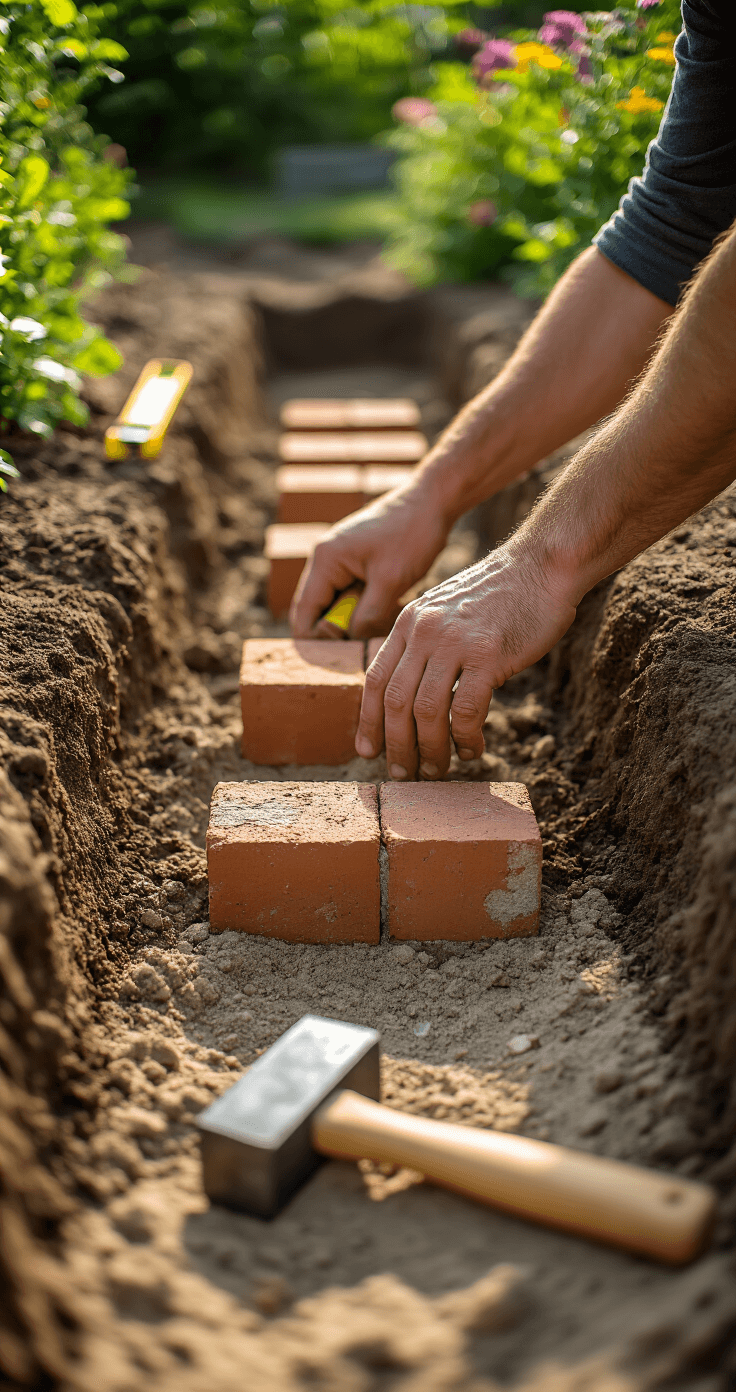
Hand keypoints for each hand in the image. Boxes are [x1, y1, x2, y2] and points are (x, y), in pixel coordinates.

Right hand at [290, 484, 450, 639]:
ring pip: (338, 606)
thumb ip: (366, 617)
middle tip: (371, 638)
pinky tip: (390, 605)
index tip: (347, 655)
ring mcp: (340, 560)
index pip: (304, 615)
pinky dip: (367, 607)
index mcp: (324, 561)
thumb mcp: (390, 581)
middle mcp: (325, 560)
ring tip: (385, 617)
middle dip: (341, 631)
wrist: (433, 501)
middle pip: (318, 612)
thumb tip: (350, 643)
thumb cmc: (412, 535)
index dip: (319, 641)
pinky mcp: (356, 562)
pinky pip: (352, 595)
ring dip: (357, 619)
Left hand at [355, 544, 577, 778]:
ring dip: (429, 750)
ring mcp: (455, 642)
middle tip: (403, 775)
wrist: (542, 565)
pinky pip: (466, 710)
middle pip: (395, 701)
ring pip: (426, 712)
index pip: (375, 678)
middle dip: (396, 746)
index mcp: (409, 622)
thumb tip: (415, 694)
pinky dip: (465, 738)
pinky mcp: (488, 654)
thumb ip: (426, 643)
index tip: (367, 750)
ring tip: (436, 771)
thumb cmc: (500, 595)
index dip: (368, 720)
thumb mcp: (445, 610)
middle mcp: (424, 631)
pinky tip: (472, 750)